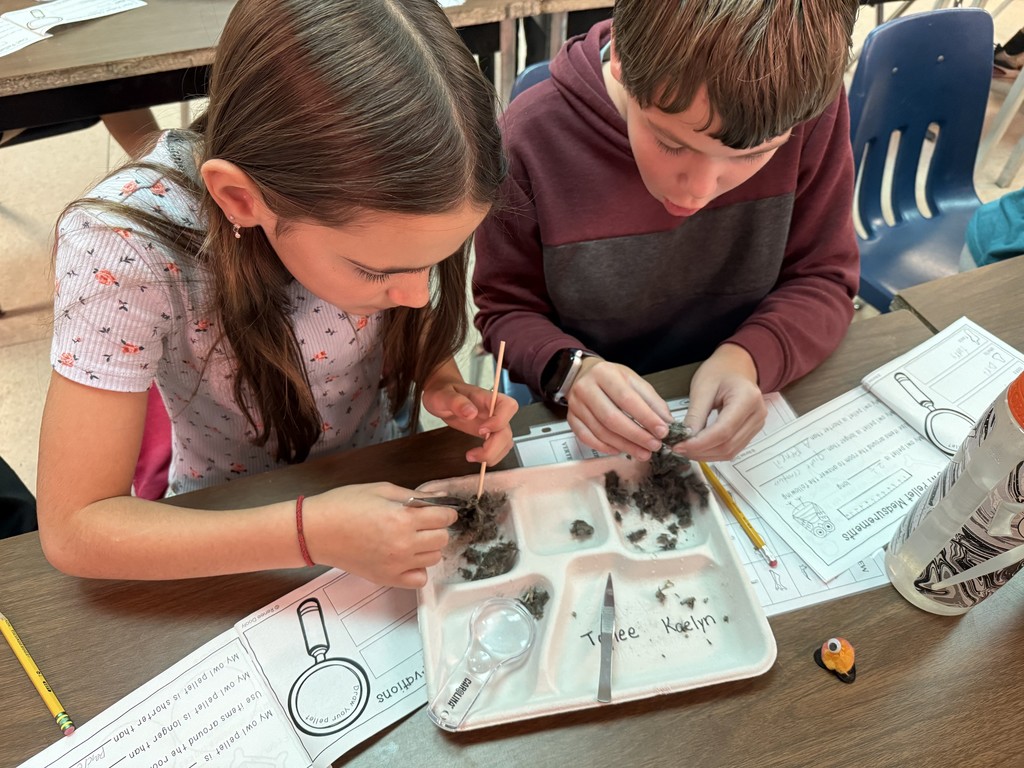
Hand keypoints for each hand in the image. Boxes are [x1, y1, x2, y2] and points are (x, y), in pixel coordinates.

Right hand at [303, 483, 457, 587]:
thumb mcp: (381, 490)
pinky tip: (406, 557)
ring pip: (434, 559)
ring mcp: (396, 564)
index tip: (439, 511)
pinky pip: (419, 580)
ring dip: (428, 547)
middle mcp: (403, 544)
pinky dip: (418, 569)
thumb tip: (440, 498)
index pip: (443, 518)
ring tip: (411, 538)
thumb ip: (414, 495)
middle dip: (437, 528)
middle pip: (442, 540)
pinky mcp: (387, 578)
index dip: (444, 512)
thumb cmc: (344, 505)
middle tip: (422, 523)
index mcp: (402, 518)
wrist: (316, 531)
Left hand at [422, 380, 517, 464]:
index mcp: (486, 398)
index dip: (500, 421)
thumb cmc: (443, 392)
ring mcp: (493, 423)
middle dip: (493, 447)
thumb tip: (471, 412)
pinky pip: (499, 447)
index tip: (481, 430)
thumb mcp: (443, 395)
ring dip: (492, 454)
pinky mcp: (489, 434)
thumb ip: (456, 402)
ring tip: (471, 456)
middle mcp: (494, 411)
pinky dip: (491, 456)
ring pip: (506, 442)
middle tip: (472, 454)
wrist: (442, 396)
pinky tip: (475, 456)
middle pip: (507, 430)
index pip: (508, 406)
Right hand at [565, 358, 674, 460]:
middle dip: (636, 436)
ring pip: (601, 431)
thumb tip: (666, 421)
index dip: (646, 418)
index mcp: (605, 374)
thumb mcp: (633, 381)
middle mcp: (587, 388)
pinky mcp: (571, 418)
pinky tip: (620, 450)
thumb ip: (651, 400)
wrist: (583, 374)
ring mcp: (576, 405)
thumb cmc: (610, 378)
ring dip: (624, 445)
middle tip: (653, 446)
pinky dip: (605, 447)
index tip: (662, 431)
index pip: (627, 399)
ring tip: (642, 452)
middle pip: (612, 418)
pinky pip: (587, 438)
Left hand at [675, 343, 765, 460]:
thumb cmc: (720, 371)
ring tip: (686, 448)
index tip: (679, 446)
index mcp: (747, 399)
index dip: (699, 443)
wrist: (736, 365)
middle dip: (700, 451)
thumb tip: (685, 438)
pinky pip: (733, 448)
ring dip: (706, 454)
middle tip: (678, 448)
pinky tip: (698, 447)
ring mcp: (756, 424)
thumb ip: (695, 415)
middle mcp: (757, 414)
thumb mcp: (702, 388)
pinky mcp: (751, 430)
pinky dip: (714, 451)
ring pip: (731, 451)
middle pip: (728, 445)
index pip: (723, 431)